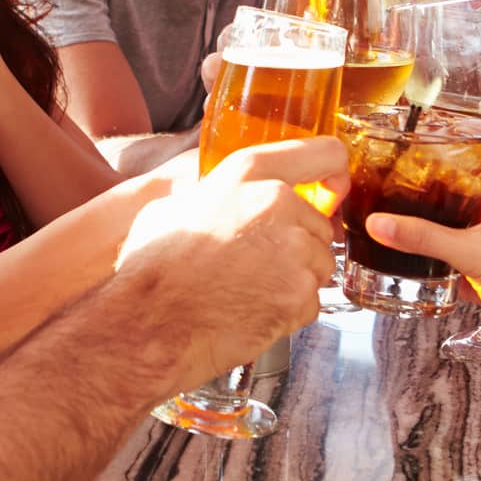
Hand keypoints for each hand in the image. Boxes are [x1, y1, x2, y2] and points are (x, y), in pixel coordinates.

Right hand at [112, 137, 345, 389]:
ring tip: (247, 291)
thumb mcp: (173, 205)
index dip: (333, 173)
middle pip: (319, 224)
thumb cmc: (151, 270)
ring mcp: (294, 251)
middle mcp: (277, 204)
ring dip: (294, 281)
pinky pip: (310, 303)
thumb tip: (219, 197)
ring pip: (319, 265)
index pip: (323, 153)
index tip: (333, 189)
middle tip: (255, 266)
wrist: (147, 327)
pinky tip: (251, 313)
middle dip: (298, 245)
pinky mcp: (300, 295)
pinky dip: (289, 313)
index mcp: (248, 174)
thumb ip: (214, 192)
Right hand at [360, 165, 480, 354]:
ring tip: (412, 222)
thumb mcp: (472, 252)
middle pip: (476, 200)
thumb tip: (379, 223)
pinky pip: (469, 264)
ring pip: (471, 234)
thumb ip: (423, 236)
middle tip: (412, 189)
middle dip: (446, 199)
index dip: (460, 158)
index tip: (428, 154)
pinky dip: (450, 264)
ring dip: (447, 233)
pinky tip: (426, 264)